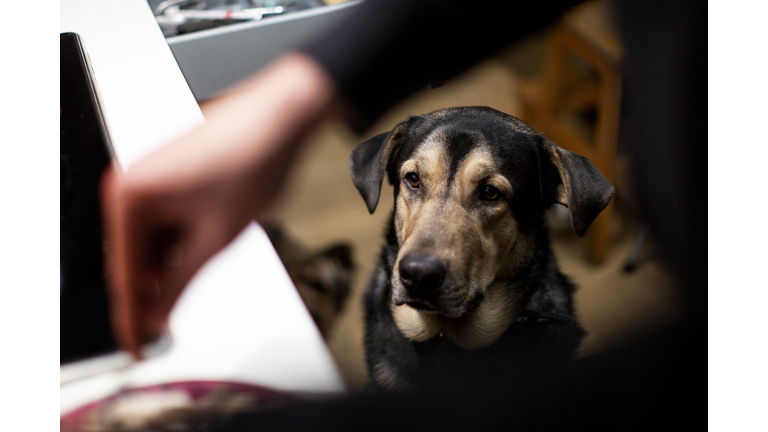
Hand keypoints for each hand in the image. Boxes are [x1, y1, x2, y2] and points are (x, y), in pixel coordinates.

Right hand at [100, 53, 335, 356]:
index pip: (123, 276)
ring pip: (150, 242)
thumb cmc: (253, 158)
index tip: (137, 350)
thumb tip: (158, 317)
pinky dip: (179, 243)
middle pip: (132, 259)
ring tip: (200, 271)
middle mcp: (129, 183)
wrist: (282, 116)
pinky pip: (162, 223)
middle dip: (153, 291)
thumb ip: (180, 284)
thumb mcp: (216, 237)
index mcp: (130, 197)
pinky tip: (203, 247)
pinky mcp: (166, 175)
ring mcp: (146, 176)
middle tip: (169, 325)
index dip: (131, 320)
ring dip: (169, 266)